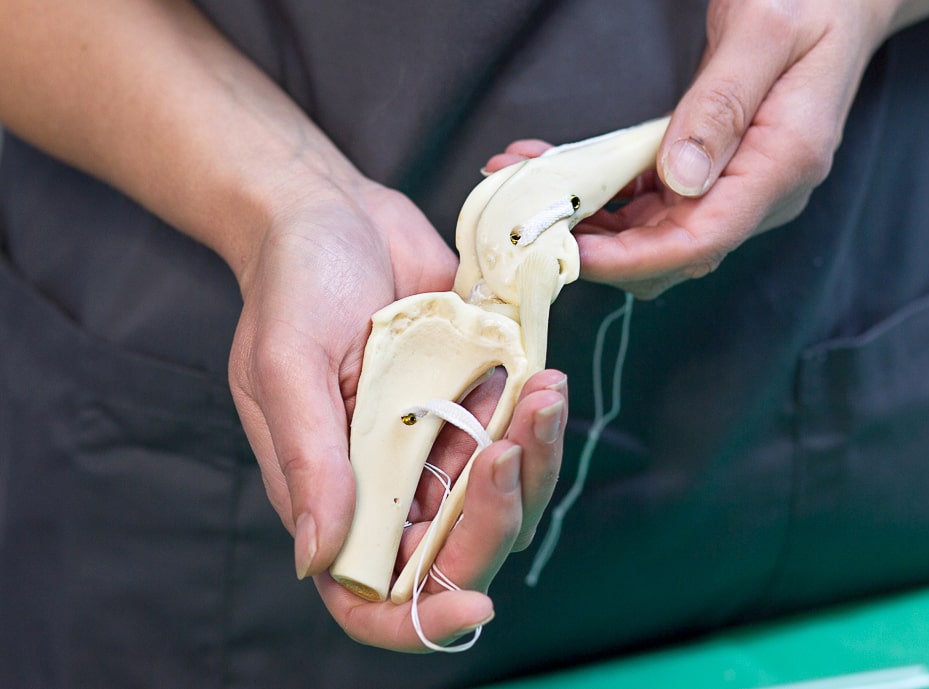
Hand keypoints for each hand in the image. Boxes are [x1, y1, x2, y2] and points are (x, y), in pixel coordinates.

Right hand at [228, 177, 567, 649]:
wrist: (333, 212)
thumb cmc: (292, 283)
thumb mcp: (286, 366)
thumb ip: (308, 459)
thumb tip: (319, 559)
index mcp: (331, 490)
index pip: (369, 594)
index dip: (419, 622)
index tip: (474, 607)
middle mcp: (388, 479)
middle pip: (458, 550)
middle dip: (497, 515)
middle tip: (507, 446)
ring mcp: (435, 440)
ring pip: (503, 495)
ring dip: (534, 459)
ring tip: (545, 395)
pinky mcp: (471, 397)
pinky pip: (520, 433)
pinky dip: (540, 417)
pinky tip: (544, 377)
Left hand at [488, 0, 928, 298]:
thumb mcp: (764, 32)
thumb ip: (722, 105)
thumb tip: (682, 178)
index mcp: (784, 163)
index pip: (703, 239)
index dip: (633, 257)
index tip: (573, 252)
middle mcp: (761, 189)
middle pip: (670, 249)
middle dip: (597, 245)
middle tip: (530, 218)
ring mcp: (736, 183)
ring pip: (652, 230)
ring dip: (590, 218)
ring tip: (526, 183)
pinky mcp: (714, 171)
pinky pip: (651, 198)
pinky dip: (603, 192)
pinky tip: (560, 168)